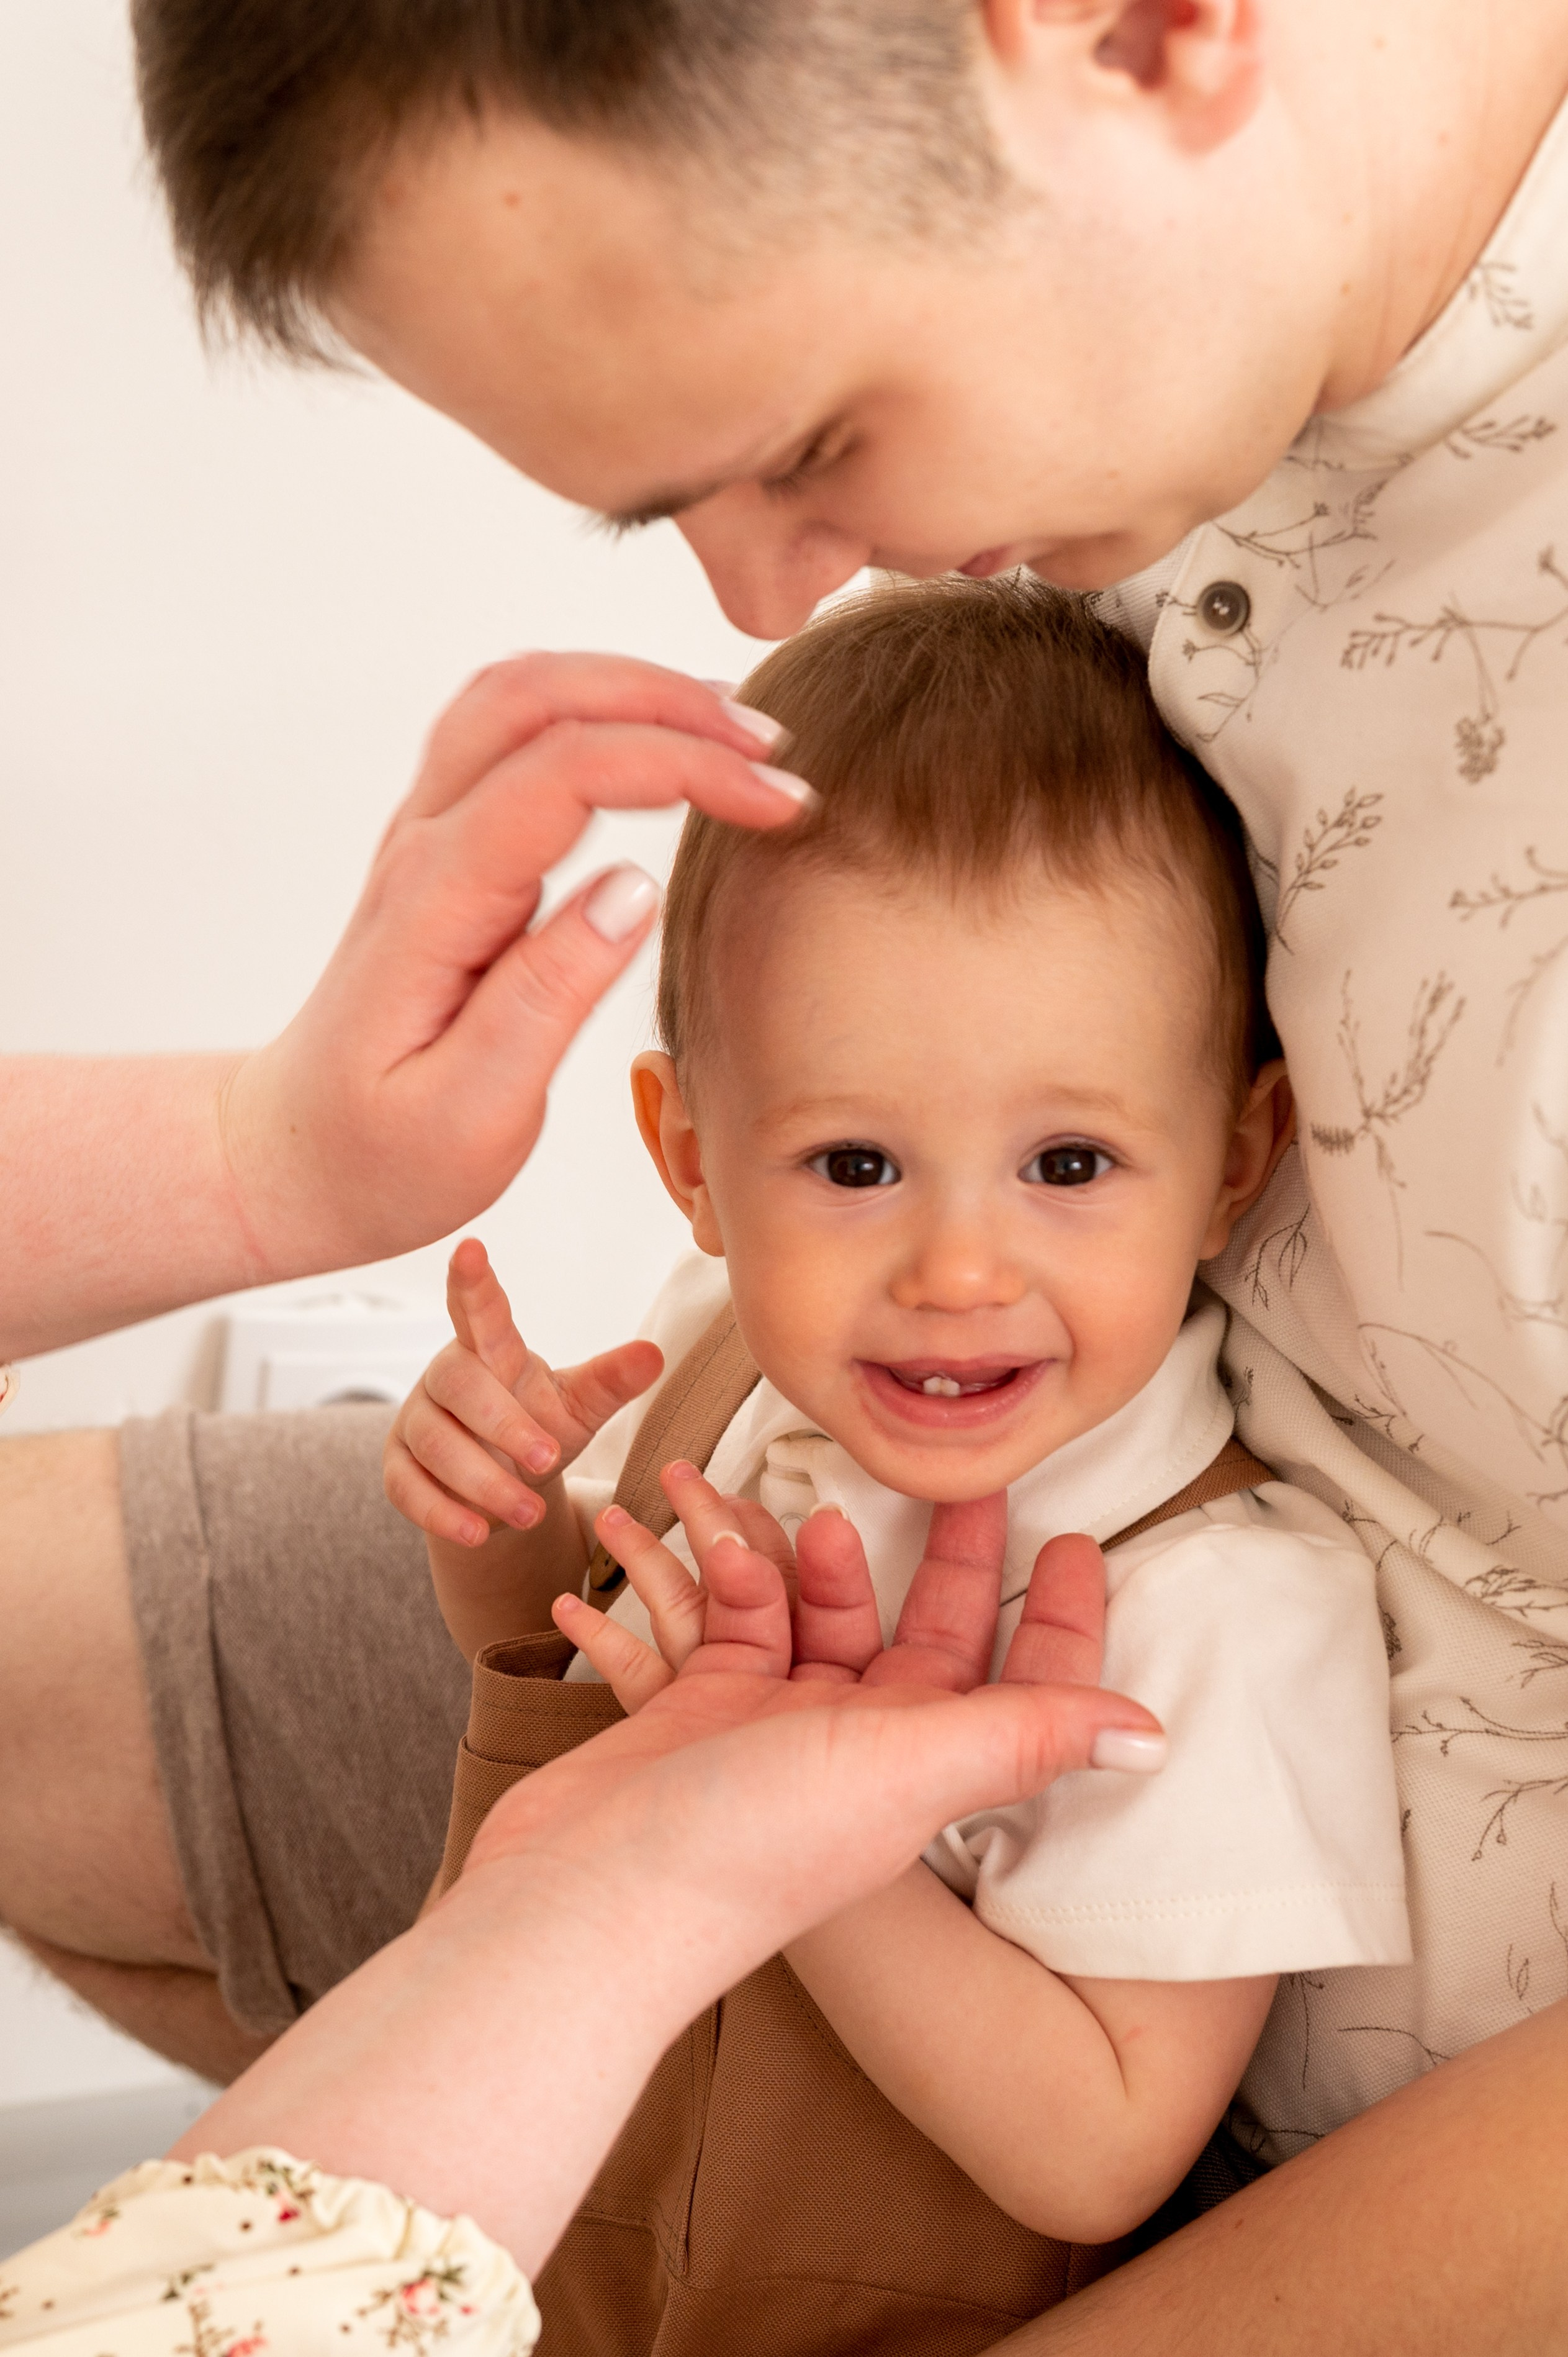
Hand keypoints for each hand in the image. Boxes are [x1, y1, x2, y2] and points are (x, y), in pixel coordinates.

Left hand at [219, 654, 808, 1274]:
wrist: (297, 1159)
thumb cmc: (380, 1152)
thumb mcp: (471, 1114)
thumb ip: (547, 999)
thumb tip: (631, 890)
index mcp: (436, 904)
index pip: (563, 775)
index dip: (682, 764)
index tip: (777, 802)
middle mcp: (425, 849)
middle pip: (535, 697)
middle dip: (664, 698)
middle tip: (771, 744)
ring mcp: (429, 838)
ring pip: (518, 696)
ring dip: (629, 689)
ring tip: (732, 730)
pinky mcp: (448, 849)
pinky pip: (513, 733)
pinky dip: (595, 711)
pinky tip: (660, 743)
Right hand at [383, 1237, 661, 1548]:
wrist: (503, 1488)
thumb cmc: (539, 1429)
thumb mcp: (579, 1407)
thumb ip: (610, 1381)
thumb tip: (655, 1354)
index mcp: (491, 1350)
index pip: (478, 1310)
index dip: (472, 1282)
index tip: (471, 1248)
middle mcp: (446, 1377)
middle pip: (460, 1384)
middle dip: (503, 1425)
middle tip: (547, 1461)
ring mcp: (416, 1422)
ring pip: (435, 1443)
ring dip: (482, 1481)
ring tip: (527, 1513)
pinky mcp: (398, 1468)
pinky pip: (407, 1488)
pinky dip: (442, 1513)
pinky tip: (476, 1532)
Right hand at [469, 1500, 1159, 1963]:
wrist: (592, 1895)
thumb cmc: (751, 1847)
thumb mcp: (906, 1771)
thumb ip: (1025, 1737)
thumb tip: (1155, 1738)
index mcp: (922, 1763)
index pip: (1016, 1680)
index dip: (1056, 1616)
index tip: (1077, 1538)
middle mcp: (857, 1744)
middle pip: (916, 1629)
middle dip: (938, 1552)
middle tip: (958, 1473)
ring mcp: (774, 1725)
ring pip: (814, 1609)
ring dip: (806, 1551)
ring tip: (801, 1502)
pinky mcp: (702, 1710)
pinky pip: (732, 1616)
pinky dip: (725, 1572)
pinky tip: (710, 1534)